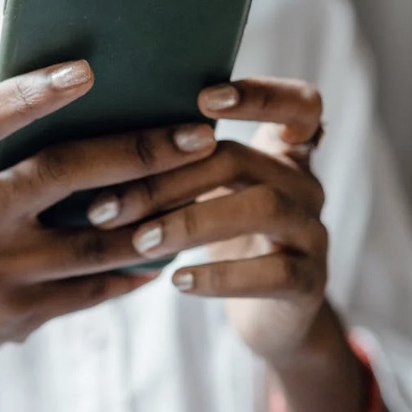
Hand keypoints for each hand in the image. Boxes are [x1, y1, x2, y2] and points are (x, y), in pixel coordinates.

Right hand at [0, 60, 219, 388]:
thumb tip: (80, 100)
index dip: (29, 93)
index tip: (86, 70)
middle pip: (60, 174)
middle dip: (138, 150)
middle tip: (196, 134)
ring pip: (93, 240)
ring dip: (155, 213)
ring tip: (201, 185)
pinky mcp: (15, 317)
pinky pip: (91, 289)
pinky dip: (133, 268)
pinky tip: (167, 248)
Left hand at [86, 77, 327, 360]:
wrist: (271, 316)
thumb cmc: (223, 233)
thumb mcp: (211, 189)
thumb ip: (183, 156)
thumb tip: (98, 132)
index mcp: (282, 150)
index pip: (298, 104)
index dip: (260, 95)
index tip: (204, 98)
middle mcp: (304, 183)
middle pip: (242, 159)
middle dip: (170, 177)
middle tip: (109, 204)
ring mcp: (313, 231)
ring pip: (262, 208)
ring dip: (190, 222)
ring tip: (140, 242)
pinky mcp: (310, 282)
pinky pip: (273, 272)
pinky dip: (220, 275)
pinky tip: (177, 280)